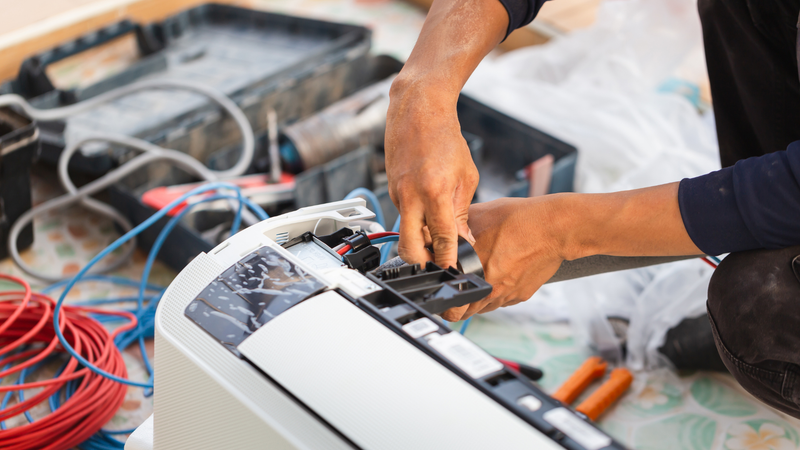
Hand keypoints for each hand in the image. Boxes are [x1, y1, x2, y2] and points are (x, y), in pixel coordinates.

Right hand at [385, 80, 478, 268]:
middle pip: (408, 248)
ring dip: (420, 241)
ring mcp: (397, 194)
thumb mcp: (466, 176)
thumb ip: (462, 211)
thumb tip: (463, 240)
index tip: (454, 273)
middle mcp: (410, 196)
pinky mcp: (391, 191)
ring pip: (405, 232)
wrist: (417, 111)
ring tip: (439, 241)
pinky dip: (416, 222)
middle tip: (438, 268)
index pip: (441, 238)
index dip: (448, 260)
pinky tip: (429, 215)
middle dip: (421, 264)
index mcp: (434, 192)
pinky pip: (404, 216)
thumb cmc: (445, 138)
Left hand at [440, 183, 703, 320]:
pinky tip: (494, 272)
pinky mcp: (522, 294)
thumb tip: (435, 232)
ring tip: (473, 278)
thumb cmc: (522, 220)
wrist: (558, 227)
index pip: (451, 307)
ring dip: (474, 297)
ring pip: (483, 307)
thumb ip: (455, 229)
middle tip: (451, 288)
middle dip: (455, 302)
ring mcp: (509, 296)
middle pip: (465, 312)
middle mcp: (494, 291)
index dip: (440, 300)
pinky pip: (500, 299)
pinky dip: (493, 291)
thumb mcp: (479, 217)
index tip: (437, 293)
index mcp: (479, 275)